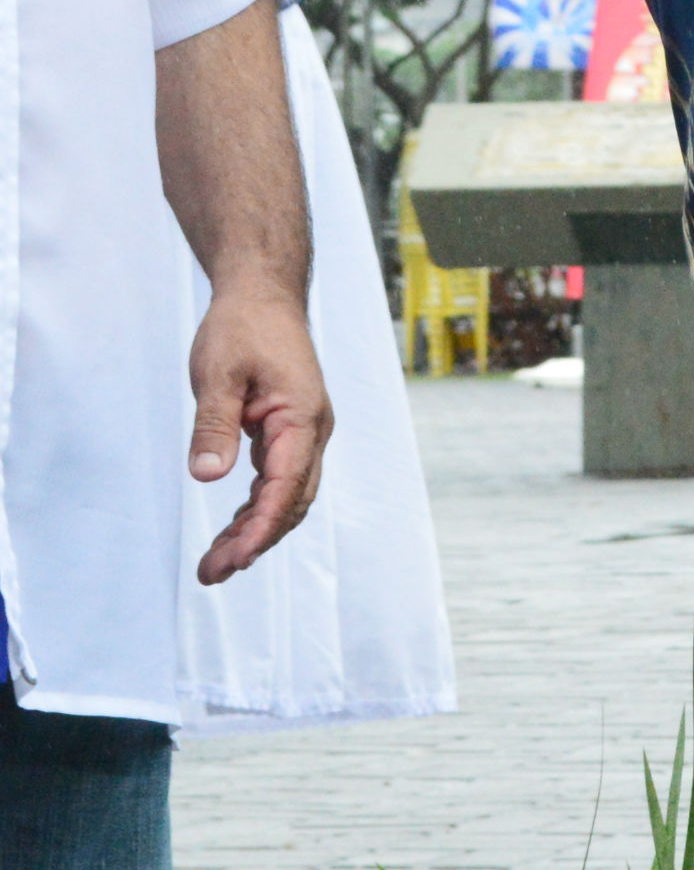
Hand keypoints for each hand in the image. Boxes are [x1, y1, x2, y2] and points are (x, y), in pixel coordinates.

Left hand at [190, 278, 330, 582]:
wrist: (263, 295)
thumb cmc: (242, 328)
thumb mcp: (217, 374)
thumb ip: (213, 426)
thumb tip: (207, 476)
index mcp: (301, 417)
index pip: (286, 486)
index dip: (261, 527)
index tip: (234, 560)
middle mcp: (311, 431)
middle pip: (292, 501)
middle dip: (255, 541)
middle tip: (211, 573)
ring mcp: (303, 433)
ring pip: (287, 496)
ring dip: (255, 531)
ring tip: (215, 565)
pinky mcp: (289, 431)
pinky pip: (278, 480)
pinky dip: (257, 508)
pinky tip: (232, 528)